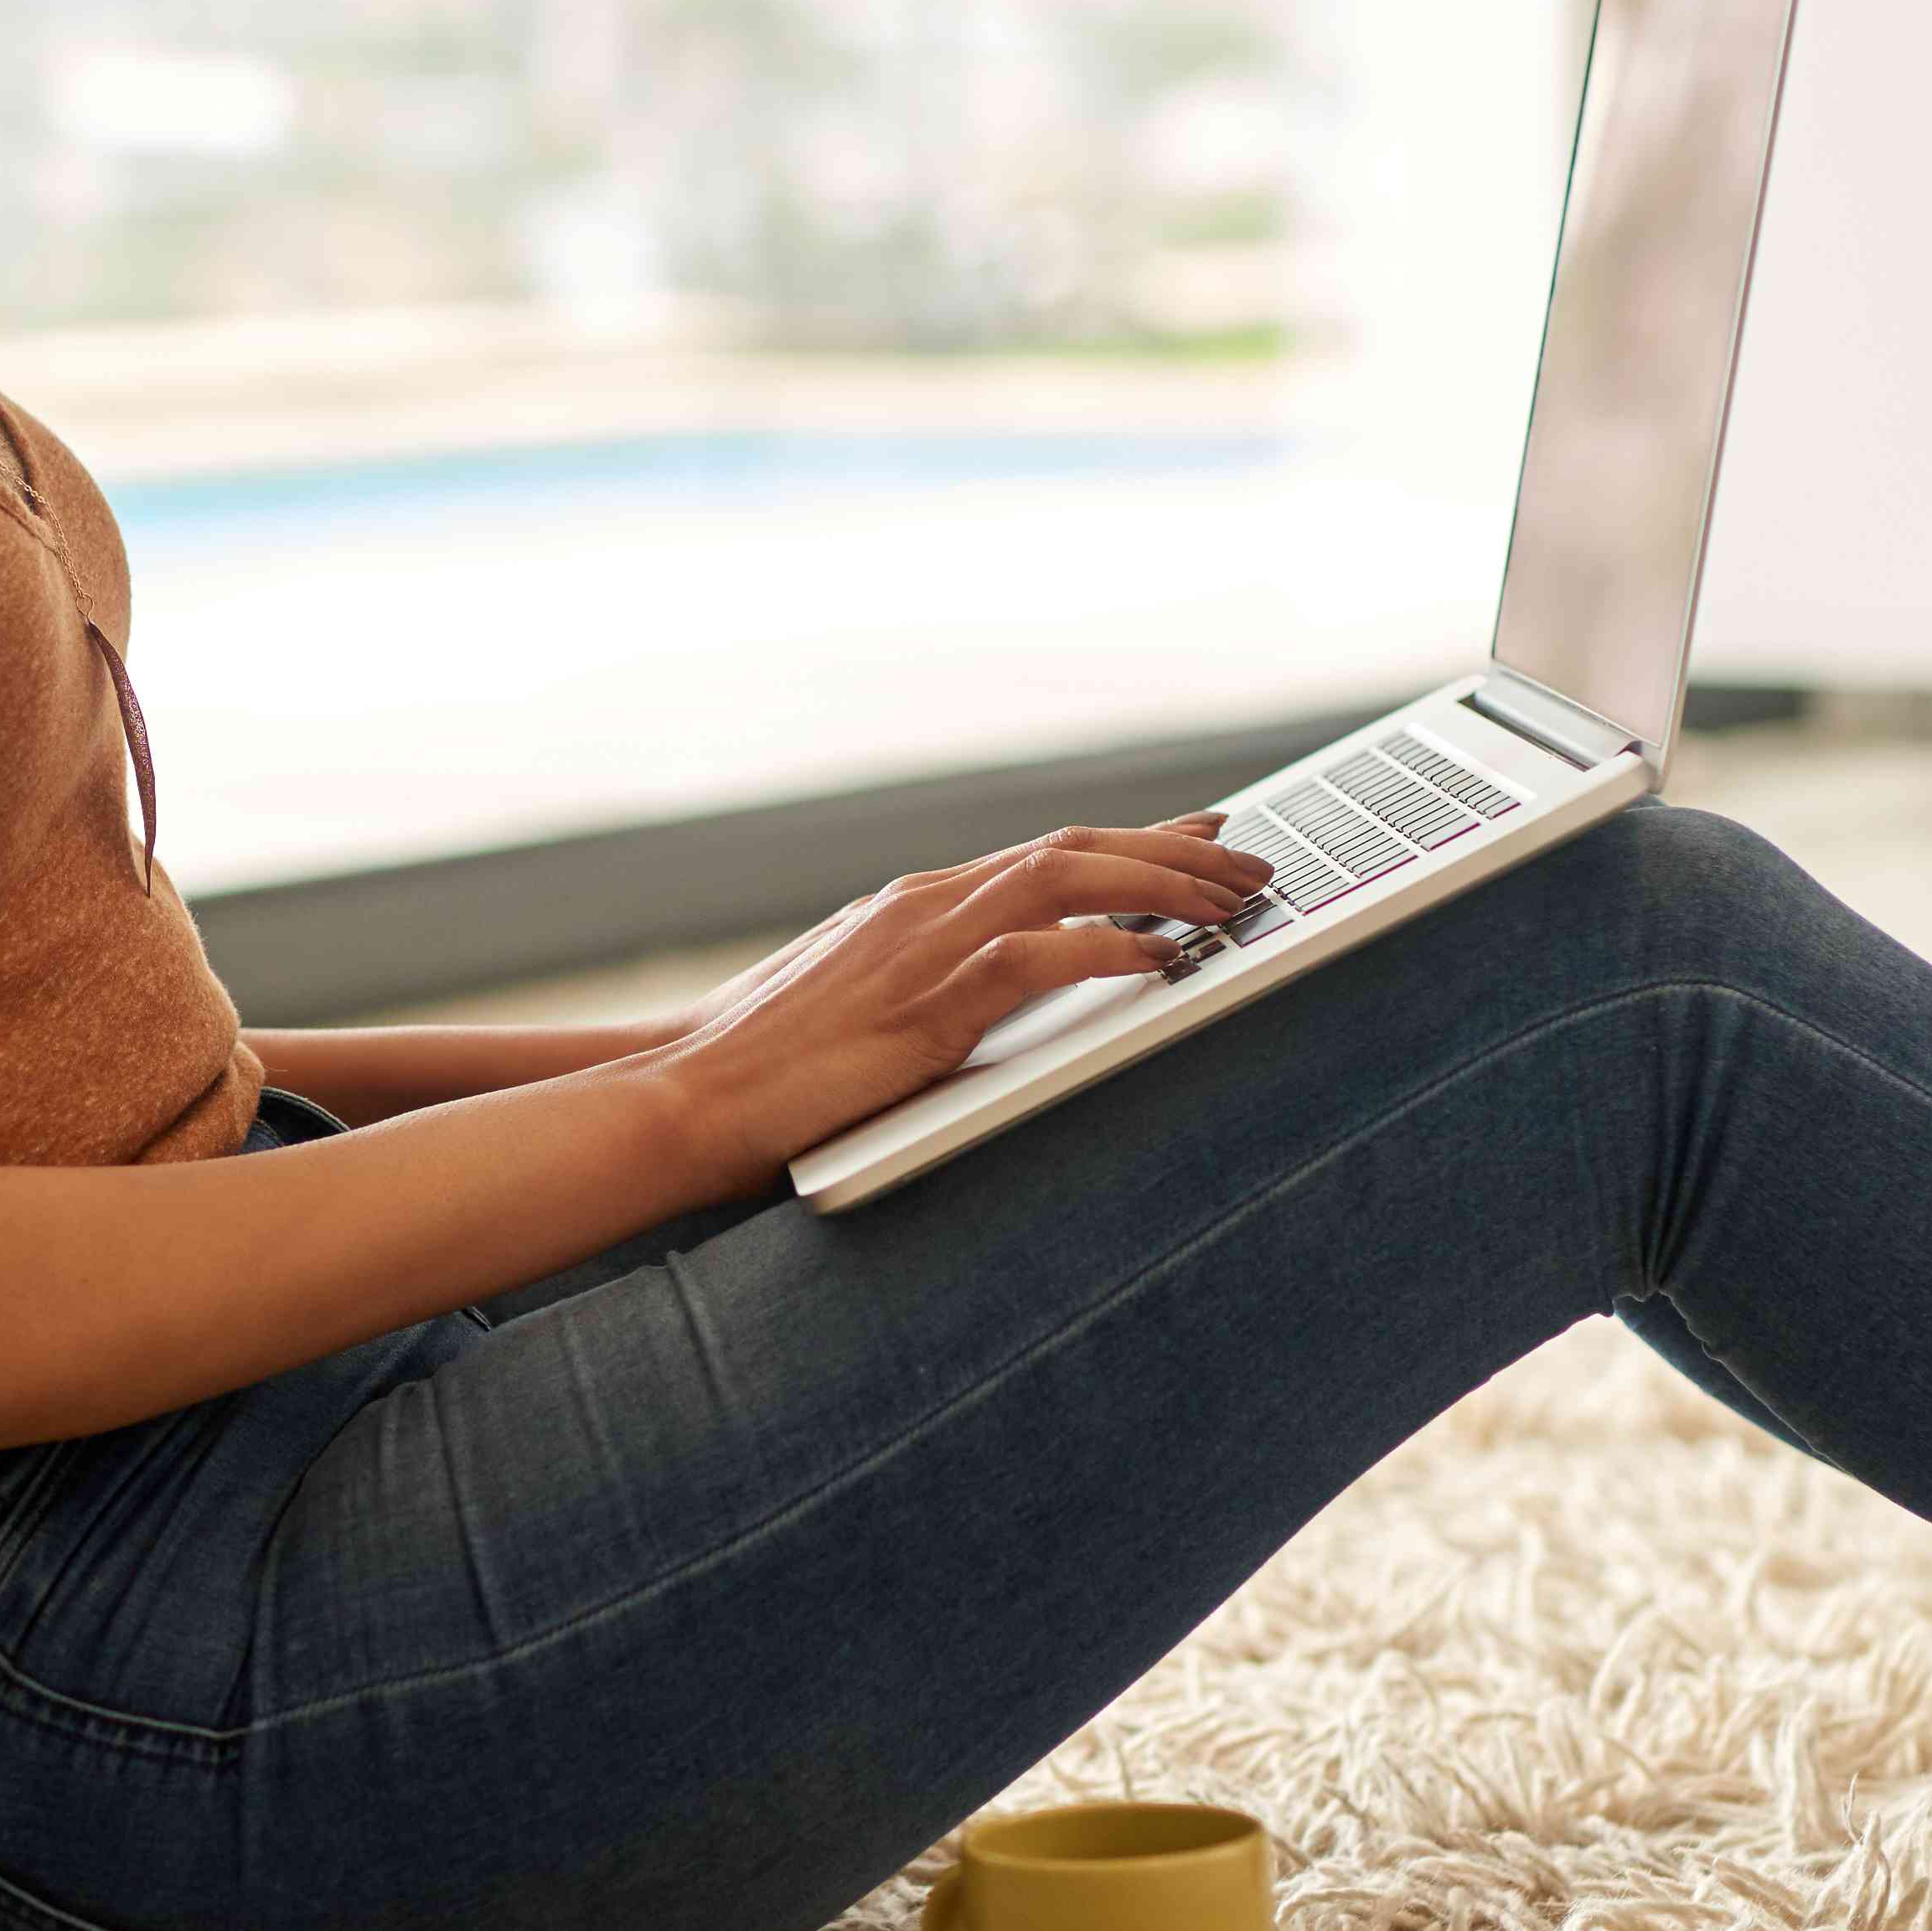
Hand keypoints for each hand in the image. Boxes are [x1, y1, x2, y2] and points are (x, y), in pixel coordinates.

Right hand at [637, 818, 1272, 1187]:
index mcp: (911, 906)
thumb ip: (922, 989)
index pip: (1046, 853)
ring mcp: (923, 945)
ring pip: (1069, 878)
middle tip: (1251, 864)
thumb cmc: (757, 1068)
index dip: (1134, 844)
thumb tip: (984, 999)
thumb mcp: (856, 1010)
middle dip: (1174, 853)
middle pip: (1076, 849)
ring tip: (1233, 904)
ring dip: (1164, 887)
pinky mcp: (924, 1004)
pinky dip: (1109, 950)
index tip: (1201, 838)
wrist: (680, 1093)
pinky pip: (1038, 956)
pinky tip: (1163, 961)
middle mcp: (925, 906)